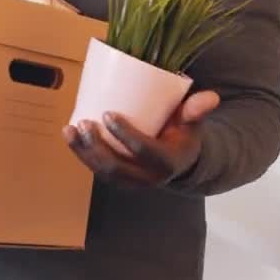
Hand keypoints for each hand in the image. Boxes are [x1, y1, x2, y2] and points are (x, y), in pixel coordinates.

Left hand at [63, 90, 219, 187]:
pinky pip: (96, 170)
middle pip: (117, 166)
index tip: (108, 114)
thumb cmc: (183, 135)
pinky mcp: (118, 180)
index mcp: (167, 163)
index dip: (125, 135)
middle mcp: (148, 178)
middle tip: (84, 122)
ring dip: (83, 151)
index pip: (143, 151)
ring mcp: (131, 182)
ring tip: (70, 130)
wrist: (178, 164)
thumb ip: (196, 110)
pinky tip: (69, 137)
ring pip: (102, 171)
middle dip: (96, 146)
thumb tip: (210, 96)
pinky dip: (81, 154)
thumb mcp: (193, 124)